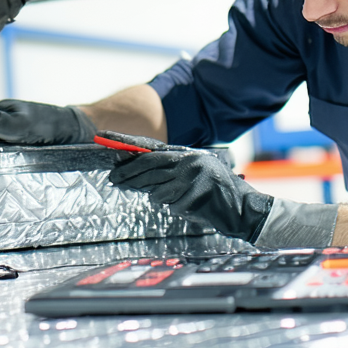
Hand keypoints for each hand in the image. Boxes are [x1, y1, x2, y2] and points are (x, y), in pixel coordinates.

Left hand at [108, 149, 273, 240]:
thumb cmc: (217, 191)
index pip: (150, 146)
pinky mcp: (192, 199)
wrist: (244, 209)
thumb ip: (166, 169)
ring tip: (177, 196)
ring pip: (155, 190)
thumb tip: (132, 169)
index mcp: (188, 153)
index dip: (125, 142)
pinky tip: (190, 206)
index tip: (103, 137)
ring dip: (158, 196)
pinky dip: (176, 207)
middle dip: (127, 174)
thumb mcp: (194, 172)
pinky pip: (170, 205)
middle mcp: (188, 162)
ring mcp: (191, 181)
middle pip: (146, 167)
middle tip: (112, 179)